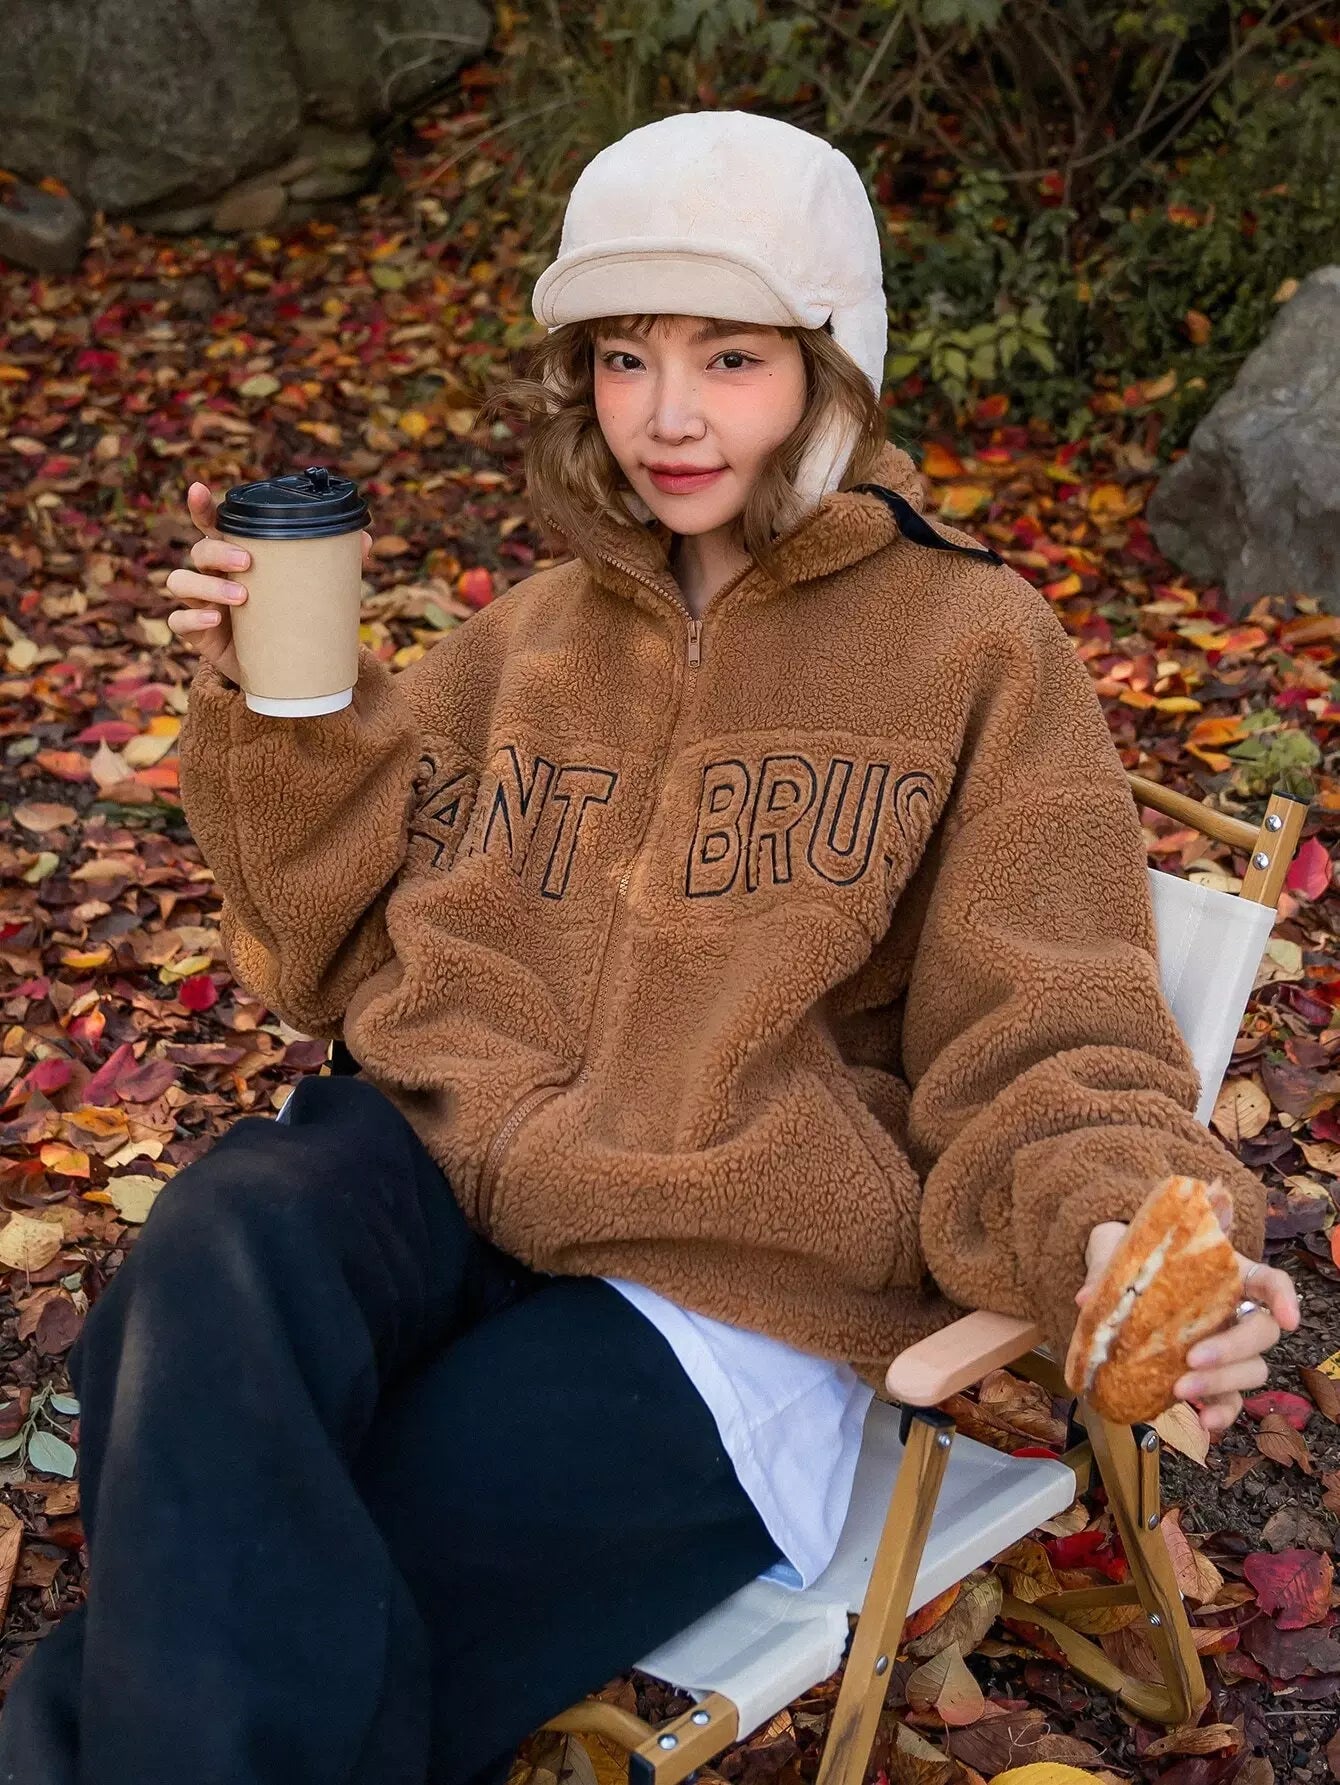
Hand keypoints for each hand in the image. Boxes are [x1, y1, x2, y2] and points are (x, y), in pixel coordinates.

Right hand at [166, 481, 372, 685]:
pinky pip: (178, 621)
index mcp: (236, 556)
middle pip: (199, 551)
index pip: (212, 526)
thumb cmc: (294, 619)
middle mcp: (213, 575)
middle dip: (218, 551)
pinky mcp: (198, 634)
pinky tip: (215, 619)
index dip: (202, 507)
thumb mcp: (313, 592)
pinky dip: (192, 617)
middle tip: (248, 562)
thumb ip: (334, 565)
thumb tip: (363, 540)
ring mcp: (202, 603)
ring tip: (242, 597)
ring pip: (181, 582)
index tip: (198, 489)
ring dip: (207, 584)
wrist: (286, 672)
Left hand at [1076, 1219, 1299, 1438]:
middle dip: (1233, 1349)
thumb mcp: (1118, 1251)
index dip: (1284, 1298)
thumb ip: (1108, 1269)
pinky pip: (1230, 1401)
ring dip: (1220, 1383)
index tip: (1288, 1319)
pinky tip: (1203, 1424)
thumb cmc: (1132, 1261)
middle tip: (1194, 1358)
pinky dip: (1221, 1414)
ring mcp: (1226, 1349)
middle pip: (1261, 1333)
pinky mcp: (1212, 1380)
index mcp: (1226, 1275)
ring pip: (1250, 1371)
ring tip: (1181, 1389)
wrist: (1119, 1286)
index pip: (1269, 1282)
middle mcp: (1235, 1312)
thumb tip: (1087, 1298)